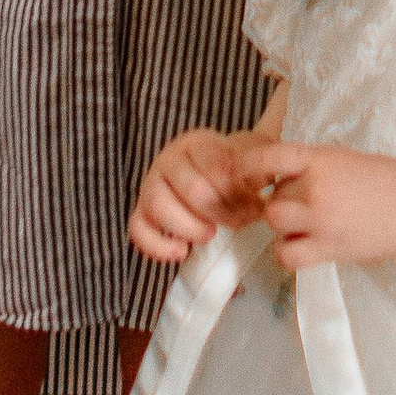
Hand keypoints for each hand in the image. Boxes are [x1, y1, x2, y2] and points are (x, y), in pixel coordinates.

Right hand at [129, 126, 270, 264]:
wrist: (215, 180)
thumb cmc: (235, 171)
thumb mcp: (250, 160)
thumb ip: (257, 165)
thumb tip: (258, 184)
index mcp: (196, 142)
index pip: (215, 166)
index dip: (237, 190)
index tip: (253, 201)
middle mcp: (168, 159)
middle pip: (192, 189)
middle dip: (220, 212)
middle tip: (238, 221)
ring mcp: (151, 185)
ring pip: (159, 205)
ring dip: (190, 227)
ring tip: (210, 234)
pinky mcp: (141, 212)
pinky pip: (137, 229)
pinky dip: (158, 245)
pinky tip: (182, 251)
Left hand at [252, 141, 395, 273]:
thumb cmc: (380, 178)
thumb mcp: (340, 158)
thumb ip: (309, 165)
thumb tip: (276, 175)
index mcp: (319, 159)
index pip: (269, 157)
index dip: (248, 165)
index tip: (243, 172)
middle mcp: (315, 189)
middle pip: (272, 196)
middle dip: (279, 199)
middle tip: (298, 200)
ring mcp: (320, 222)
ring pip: (275, 223)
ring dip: (282, 223)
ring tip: (302, 221)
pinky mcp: (327, 251)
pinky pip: (287, 255)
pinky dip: (288, 250)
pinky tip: (302, 243)